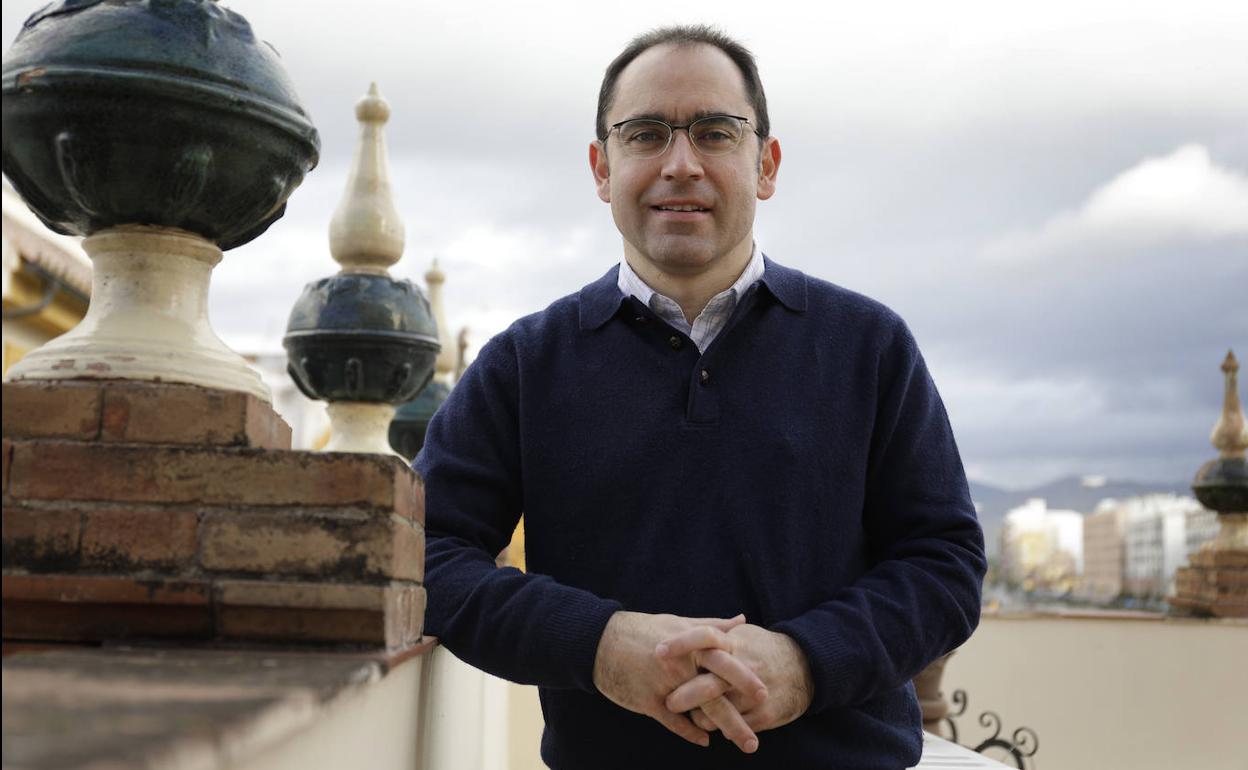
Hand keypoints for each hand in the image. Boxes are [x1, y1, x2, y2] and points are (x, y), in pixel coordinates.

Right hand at [592, 611, 765, 750]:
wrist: (602, 642)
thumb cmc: (643, 630)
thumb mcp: (679, 623)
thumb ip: (712, 625)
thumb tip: (741, 620)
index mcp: (691, 644)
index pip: (726, 660)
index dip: (746, 676)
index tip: (766, 691)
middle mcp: (681, 664)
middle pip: (719, 688)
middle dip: (744, 706)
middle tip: (766, 719)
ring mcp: (665, 684)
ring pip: (702, 710)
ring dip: (728, 726)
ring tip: (747, 743)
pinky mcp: (649, 701)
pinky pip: (674, 722)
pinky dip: (691, 733)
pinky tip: (706, 742)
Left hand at [660, 623, 812, 734]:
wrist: (806, 668)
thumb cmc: (766, 648)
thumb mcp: (744, 635)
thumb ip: (717, 633)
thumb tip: (685, 627)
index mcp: (735, 643)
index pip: (704, 637)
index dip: (680, 643)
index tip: (658, 651)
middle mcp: (744, 667)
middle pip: (707, 683)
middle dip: (683, 696)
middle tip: (668, 702)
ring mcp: (753, 694)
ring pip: (715, 712)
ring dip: (699, 716)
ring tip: (692, 714)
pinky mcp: (764, 715)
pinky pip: (731, 727)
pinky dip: (718, 727)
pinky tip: (714, 723)